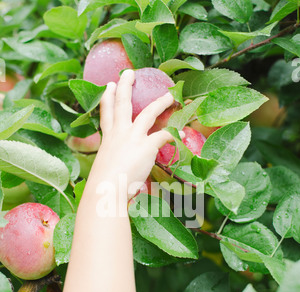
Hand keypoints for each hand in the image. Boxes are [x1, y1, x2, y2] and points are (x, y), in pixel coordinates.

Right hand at [91, 69, 182, 198]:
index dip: (107, 99)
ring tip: (169, 95)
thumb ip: (114, 166)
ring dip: (160, 103)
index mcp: (108, 139)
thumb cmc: (103, 187)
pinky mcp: (146, 146)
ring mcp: (133, 138)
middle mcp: (119, 134)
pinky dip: (174, 134)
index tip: (110, 86)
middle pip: (123, 104)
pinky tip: (182, 132)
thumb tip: (119, 175)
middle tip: (129, 73)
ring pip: (148, 113)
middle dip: (126, 87)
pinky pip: (164, 135)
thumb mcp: (105, 171)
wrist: (106, 190)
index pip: (106, 114)